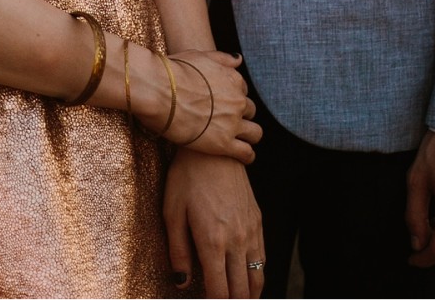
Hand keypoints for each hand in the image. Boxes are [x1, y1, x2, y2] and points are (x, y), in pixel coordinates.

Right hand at [151, 49, 260, 162]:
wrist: (158, 90)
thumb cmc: (172, 71)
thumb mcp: (199, 56)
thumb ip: (222, 58)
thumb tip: (238, 59)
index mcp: (233, 79)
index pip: (242, 90)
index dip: (233, 97)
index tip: (223, 103)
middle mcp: (238, 101)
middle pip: (249, 111)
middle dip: (241, 115)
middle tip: (226, 121)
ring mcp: (232, 123)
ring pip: (255, 133)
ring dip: (249, 136)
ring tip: (240, 141)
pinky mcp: (223, 143)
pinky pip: (246, 153)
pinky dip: (247, 156)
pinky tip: (243, 158)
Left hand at [164, 150, 264, 297]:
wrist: (215, 150)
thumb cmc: (187, 178)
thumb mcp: (172, 213)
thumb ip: (178, 251)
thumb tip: (181, 281)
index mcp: (212, 241)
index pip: (219, 290)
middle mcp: (236, 240)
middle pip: (241, 289)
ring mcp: (251, 231)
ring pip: (257, 277)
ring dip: (249, 294)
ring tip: (239, 299)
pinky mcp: (258, 221)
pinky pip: (262, 258)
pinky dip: (257, 276)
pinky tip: (248, 281)